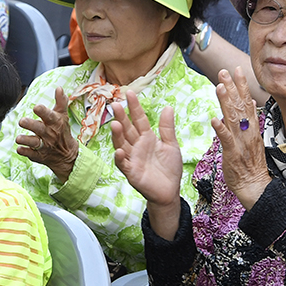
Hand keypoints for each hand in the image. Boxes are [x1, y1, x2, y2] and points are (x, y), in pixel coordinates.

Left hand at [16, 88, 80, 183]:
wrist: (68, 155)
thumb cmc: (62, 131)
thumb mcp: (63, 116)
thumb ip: (61, 101)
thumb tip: (59, 87)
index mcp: (55, 123)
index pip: (50, 116)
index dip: (43, 112)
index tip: (36, 107)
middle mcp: (49, 134)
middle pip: (39, 129)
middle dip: (30, 125)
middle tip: (22, 121)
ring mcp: (44, 145)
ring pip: (34, 143)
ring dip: (26, 140)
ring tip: (18, 138)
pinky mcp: (40, 155)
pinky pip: (32, 154)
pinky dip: (25, 152)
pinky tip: (19, 149)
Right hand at [109, 91, 182, 208]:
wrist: (170, 192)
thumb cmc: (169, 168)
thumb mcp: (171, 145)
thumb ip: (167, 128)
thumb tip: (168, 107)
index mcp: (146, 138)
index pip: (139, 119)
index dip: (135, 107)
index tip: (130, 93)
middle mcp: (136, 146)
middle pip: (127, 129)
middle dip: (121, 117)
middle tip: (116, 105)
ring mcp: (132, 159)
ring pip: (122, 144)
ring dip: (117, 135)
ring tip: (115, 124)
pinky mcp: (132, 173)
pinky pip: (124, 165)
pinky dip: (120, 158)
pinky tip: (119, 151)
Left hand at [211, 68, 268, 209]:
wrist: (254, 185)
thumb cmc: (251, 163)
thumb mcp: (254, 138)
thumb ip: (250, 120)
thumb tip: (251, 103)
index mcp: (251, 127)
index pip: (246, 101)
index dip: (241, 85)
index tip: (237, 70)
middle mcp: (247, 131)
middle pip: (239, 105)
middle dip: (232, 87)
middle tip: (224, 71)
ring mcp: (241, 141)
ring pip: (233, 118)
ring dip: (226, 102)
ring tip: (219, 87)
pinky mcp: (233, 153)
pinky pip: (226, 139)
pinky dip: (221, 129)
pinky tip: (214, 119)